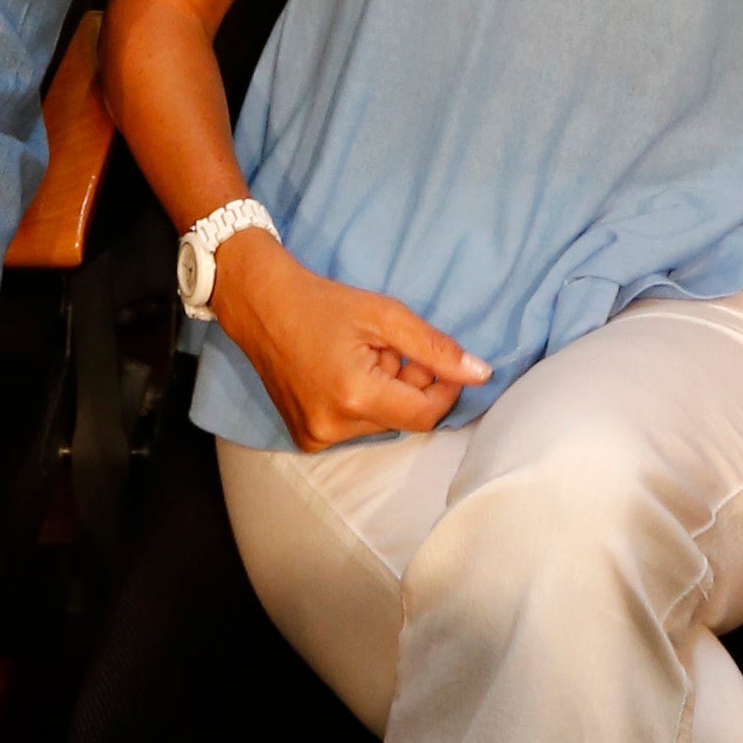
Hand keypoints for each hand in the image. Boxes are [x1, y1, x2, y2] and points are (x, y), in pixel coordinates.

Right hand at [211, 239, 487, 447]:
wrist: (261, 305)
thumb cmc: (323, 303)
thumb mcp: (385, 314)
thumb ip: (435, 348)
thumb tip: (481, 374)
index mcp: (355, 396)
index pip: (425, 415)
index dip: (444, 389)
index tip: (443, 362)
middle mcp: (334, 427)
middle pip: (403, 419)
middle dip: (409, 385)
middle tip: (388, 348)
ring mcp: (315, 438)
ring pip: (381, 424)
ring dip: (385, 394)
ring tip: (360, 357)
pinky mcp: (305, 439)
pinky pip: (355, 428)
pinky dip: (361, 404)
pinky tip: (341, 374)